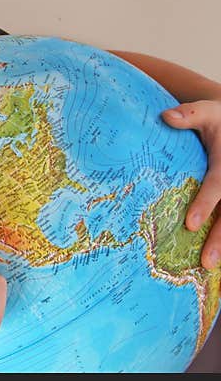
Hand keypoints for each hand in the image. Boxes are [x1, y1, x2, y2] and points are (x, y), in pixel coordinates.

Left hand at [162, 99, 220, 268]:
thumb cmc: (218, 121)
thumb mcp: (207, 113)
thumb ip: (189, 115)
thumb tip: (166, 117)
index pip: (218, 185)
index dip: (205, 204)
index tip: (190, 224)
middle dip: (220, 237)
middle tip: (204, 261)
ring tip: (207, 266)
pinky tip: (214, 259)